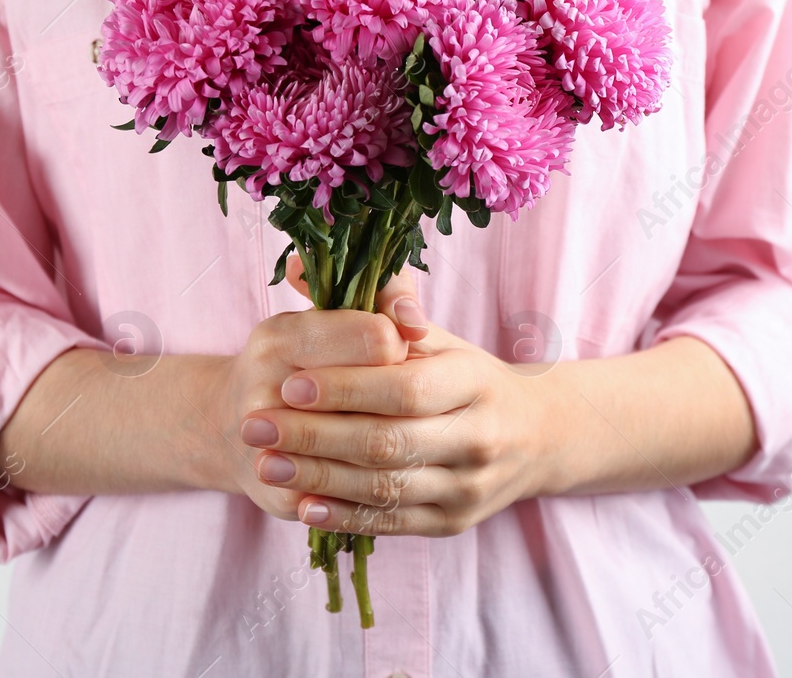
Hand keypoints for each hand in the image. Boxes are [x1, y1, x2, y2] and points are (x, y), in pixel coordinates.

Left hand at [240, 270, 559, 537]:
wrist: (534, 435)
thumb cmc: (461, 375)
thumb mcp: (431, 336)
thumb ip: (372, 304)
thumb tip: (302, 268)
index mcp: (474, 381)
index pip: (405, 388)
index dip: (346, 388)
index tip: (290, 385)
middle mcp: (479, 437)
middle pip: (389, 442)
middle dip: (316, 435)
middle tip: (257, 426)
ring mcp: (469, 487)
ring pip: (386, 488)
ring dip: (319, 478)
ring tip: (266, 464)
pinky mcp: (453, 522)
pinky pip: (392, 523)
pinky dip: (345, 516)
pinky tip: (302, 505)